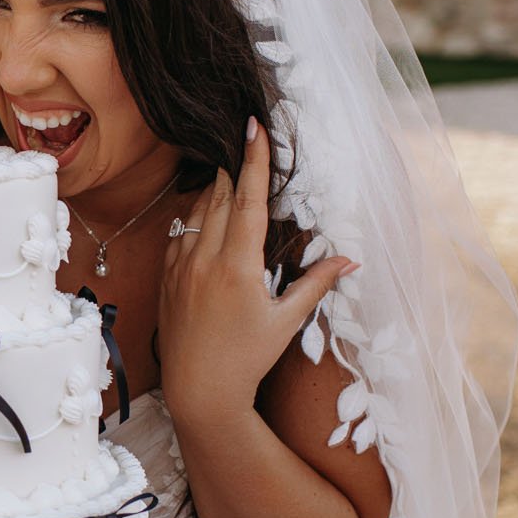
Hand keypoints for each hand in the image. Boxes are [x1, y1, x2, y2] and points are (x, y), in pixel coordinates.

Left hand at [158, 119, 355, 432]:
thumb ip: (315, 284)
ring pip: (196, 211)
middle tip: (243, 136)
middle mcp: (203, 258)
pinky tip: (205, 214)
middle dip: (232, 164)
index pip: (246, 198)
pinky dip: (194, 217)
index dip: (253, 159)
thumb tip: (350, 260)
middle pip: (219, 195)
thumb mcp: (286, 322)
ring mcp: (180, 267)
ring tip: (228, 169)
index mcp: (236, 265)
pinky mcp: (166, 278)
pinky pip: (179, 234)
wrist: (198, 392)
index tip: (254, 125)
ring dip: (213, 187)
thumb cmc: (247, 359)